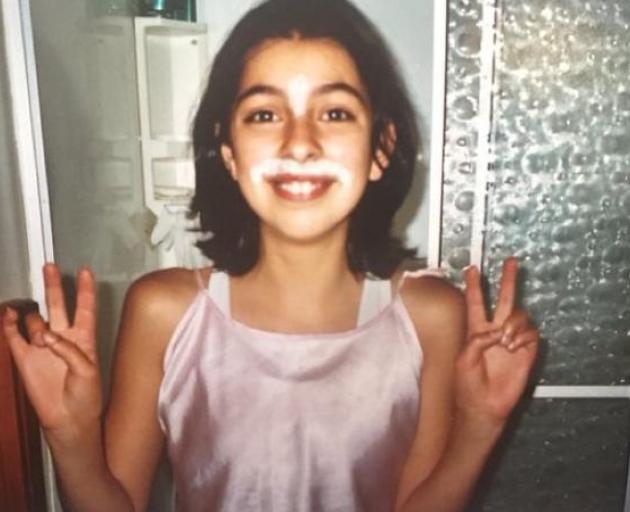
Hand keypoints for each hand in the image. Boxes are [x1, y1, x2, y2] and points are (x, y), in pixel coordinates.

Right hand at [1, 264, 101, 440]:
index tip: (86, 271)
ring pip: (35, 320)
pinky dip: (10, 324)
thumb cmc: (86, 397)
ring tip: (40, 336)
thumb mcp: (86, 370)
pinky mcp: (25, 358)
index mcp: (85, 338)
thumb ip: (68, 350)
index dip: (86, 290)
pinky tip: (9, 314)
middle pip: (58, 305)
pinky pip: (14, 336)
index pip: (86, 308)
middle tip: (50, 267)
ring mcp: (43, 346)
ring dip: (35, 322)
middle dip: (54, 286)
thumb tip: (45, 336)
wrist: (69, 419)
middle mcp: (63, 338)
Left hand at [455, 258, 538, 424]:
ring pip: (519, 315)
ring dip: (513, 323)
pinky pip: (531, 332)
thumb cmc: (468, 384)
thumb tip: (497, 331)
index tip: (471, 268)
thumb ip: (477, 340)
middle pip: (504, 299)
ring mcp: (512, 339)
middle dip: (508, 280)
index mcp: (476, 330)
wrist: (484, 405)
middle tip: (511, 261)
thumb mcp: (465, 359)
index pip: (476, 302)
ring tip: (505, 340)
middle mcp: (495, 331)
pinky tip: (513, 346)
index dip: (474, 286)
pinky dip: (523, 335)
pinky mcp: (527, 351)